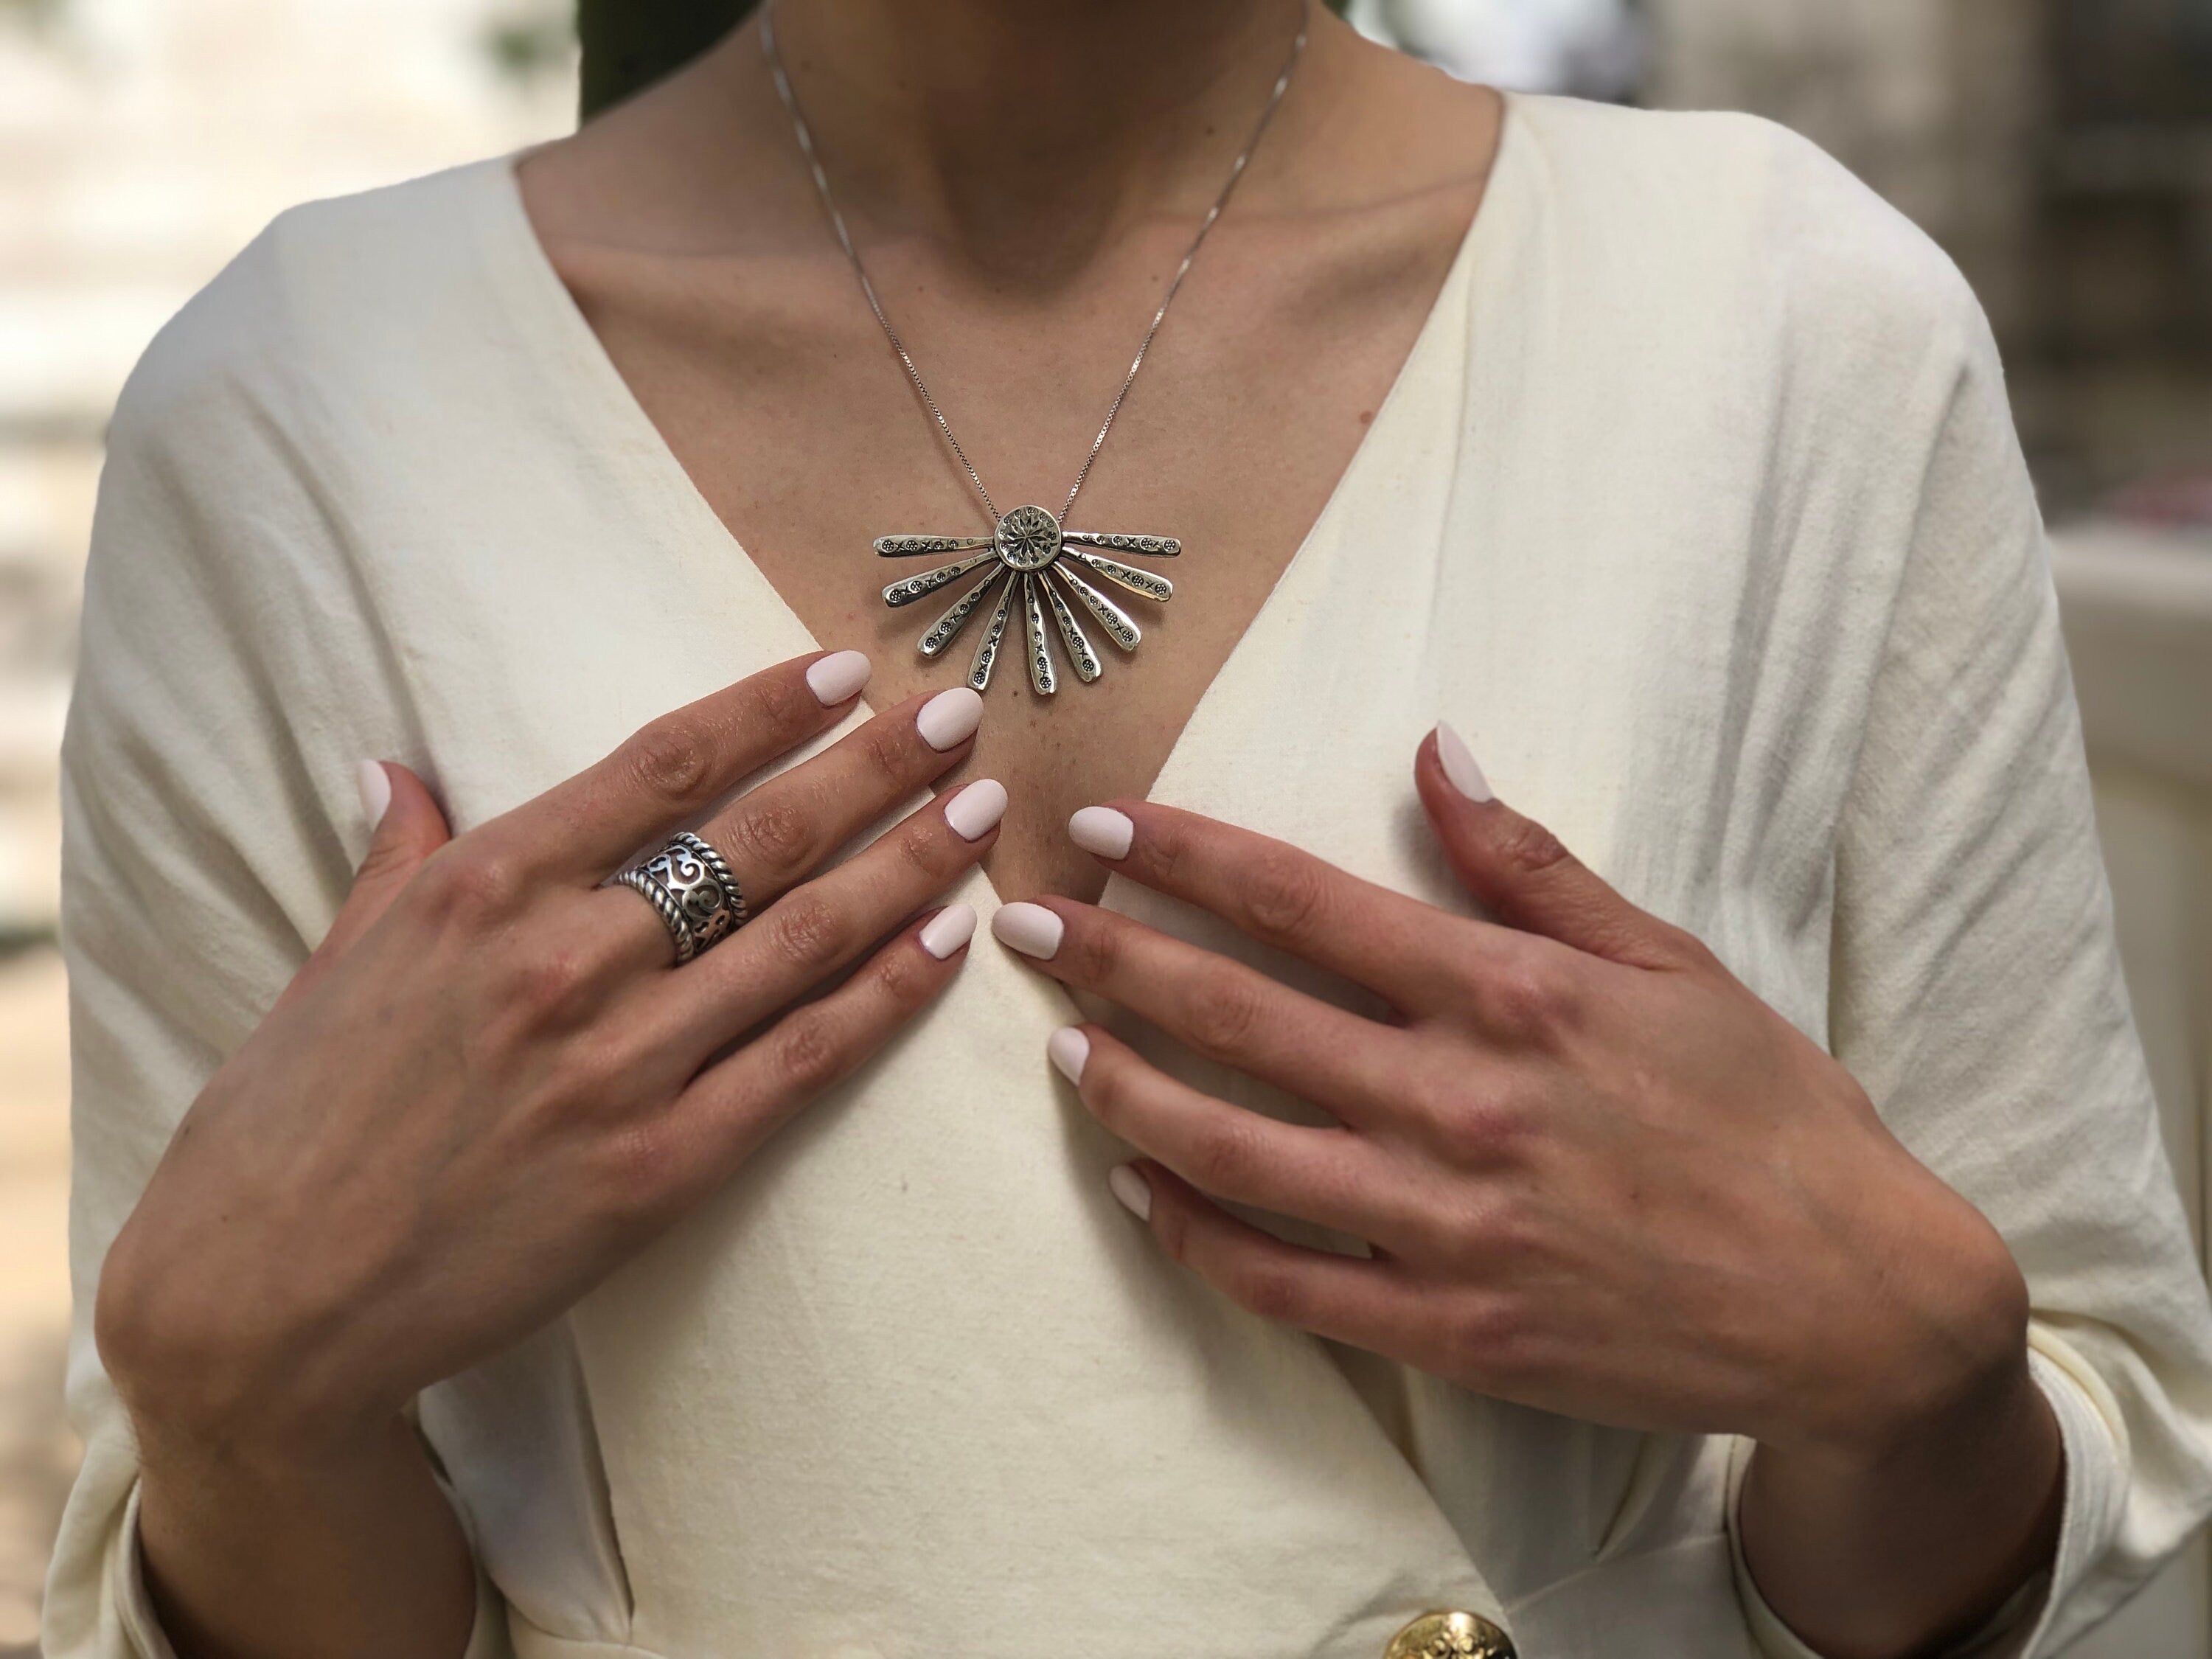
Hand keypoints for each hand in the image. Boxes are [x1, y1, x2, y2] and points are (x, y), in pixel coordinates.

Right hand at [100, 649, 998, 1468]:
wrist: (260, 1304)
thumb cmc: (286, 1124)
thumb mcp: (334, 961)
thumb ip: (396, 857)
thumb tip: (400, 767)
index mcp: (482, 887)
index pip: (660, 765)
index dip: (767, 709)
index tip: (844, 671)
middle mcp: (564, 960)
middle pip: (761, 838)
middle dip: (874, 770)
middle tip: (958, 720)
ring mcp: (619, 1066)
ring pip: (804, 939)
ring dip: (909, 866)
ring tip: (981, 810)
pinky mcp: (659, 1168)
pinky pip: (804, 1061)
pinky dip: (886, 995)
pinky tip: (948, 941)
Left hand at [990, 728, 2031, 1466]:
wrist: (1854, 1299)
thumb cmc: (1770, 1116)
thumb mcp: (1672, 964)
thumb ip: (1535, 865)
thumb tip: (1436, 755)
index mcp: (1511, 996)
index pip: (1306, 904)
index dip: (1191, 859)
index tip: (1109, 828)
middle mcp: (1460, 1102)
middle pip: (1238, 1016)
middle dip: (1113, 959)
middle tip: (1024, 921)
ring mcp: (1444, 1224)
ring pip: (1232, 1151)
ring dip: (1129, 1091)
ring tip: (1063, 1047)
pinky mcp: (1447, 1327)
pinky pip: (1283, 1281)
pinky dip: (1196, 1234)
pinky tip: (1138, 1189)